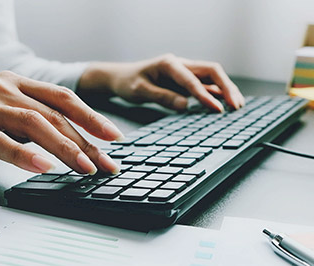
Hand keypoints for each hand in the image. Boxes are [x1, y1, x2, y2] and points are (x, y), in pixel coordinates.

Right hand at [0, 71, 121, 175]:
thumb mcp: (12, 120)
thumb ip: (41, 123)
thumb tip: (84, 145)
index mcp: (15, 82)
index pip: (61, 97)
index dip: (90, 116)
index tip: (113, 136)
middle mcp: (0, 87)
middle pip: (50, 113)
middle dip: (81, 140)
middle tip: (102, 162)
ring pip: (30, 124)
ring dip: (61, 148)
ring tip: (82, 167)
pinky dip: (23, 155)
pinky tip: (42, 167)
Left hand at [78, 54, 244, 111]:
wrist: (120, 78)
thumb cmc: (128, 83)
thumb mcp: (140, 91)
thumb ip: (162, 97)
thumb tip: (185, 105)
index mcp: (169, 63)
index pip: (192, 79)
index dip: (205, 95)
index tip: (217, 109)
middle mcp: (180, 64)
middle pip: (211, 71)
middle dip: (226, 87)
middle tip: (236, 106)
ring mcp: (184, 72)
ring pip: (212, 78)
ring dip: (225, 90)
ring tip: (237, 107)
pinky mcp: (185, 81)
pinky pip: (205, 86)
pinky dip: (216, 94)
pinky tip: (225, 105)